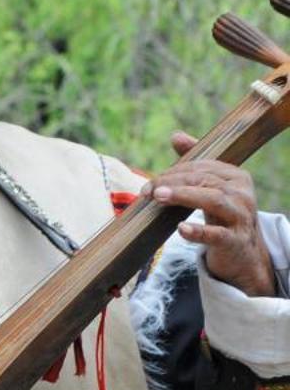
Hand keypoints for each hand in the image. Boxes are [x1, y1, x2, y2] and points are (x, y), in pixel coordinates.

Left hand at [151, 133, 275, 296]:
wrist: (243, 253)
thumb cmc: (222, 216)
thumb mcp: (211, 189)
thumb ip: (194, 164)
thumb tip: (176, 135)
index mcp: (236, 177)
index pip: (201, 168)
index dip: (173, 172)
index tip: (150, 184)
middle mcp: (241, 194)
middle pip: (204, 180)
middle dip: (172, 182)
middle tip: (147, 190)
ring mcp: (240, 217)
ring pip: (213, 200)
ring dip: (183, 196)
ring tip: (159, 196)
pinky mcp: (235, 240)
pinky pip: (217, 234)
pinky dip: (198, 231)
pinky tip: (181, 229)